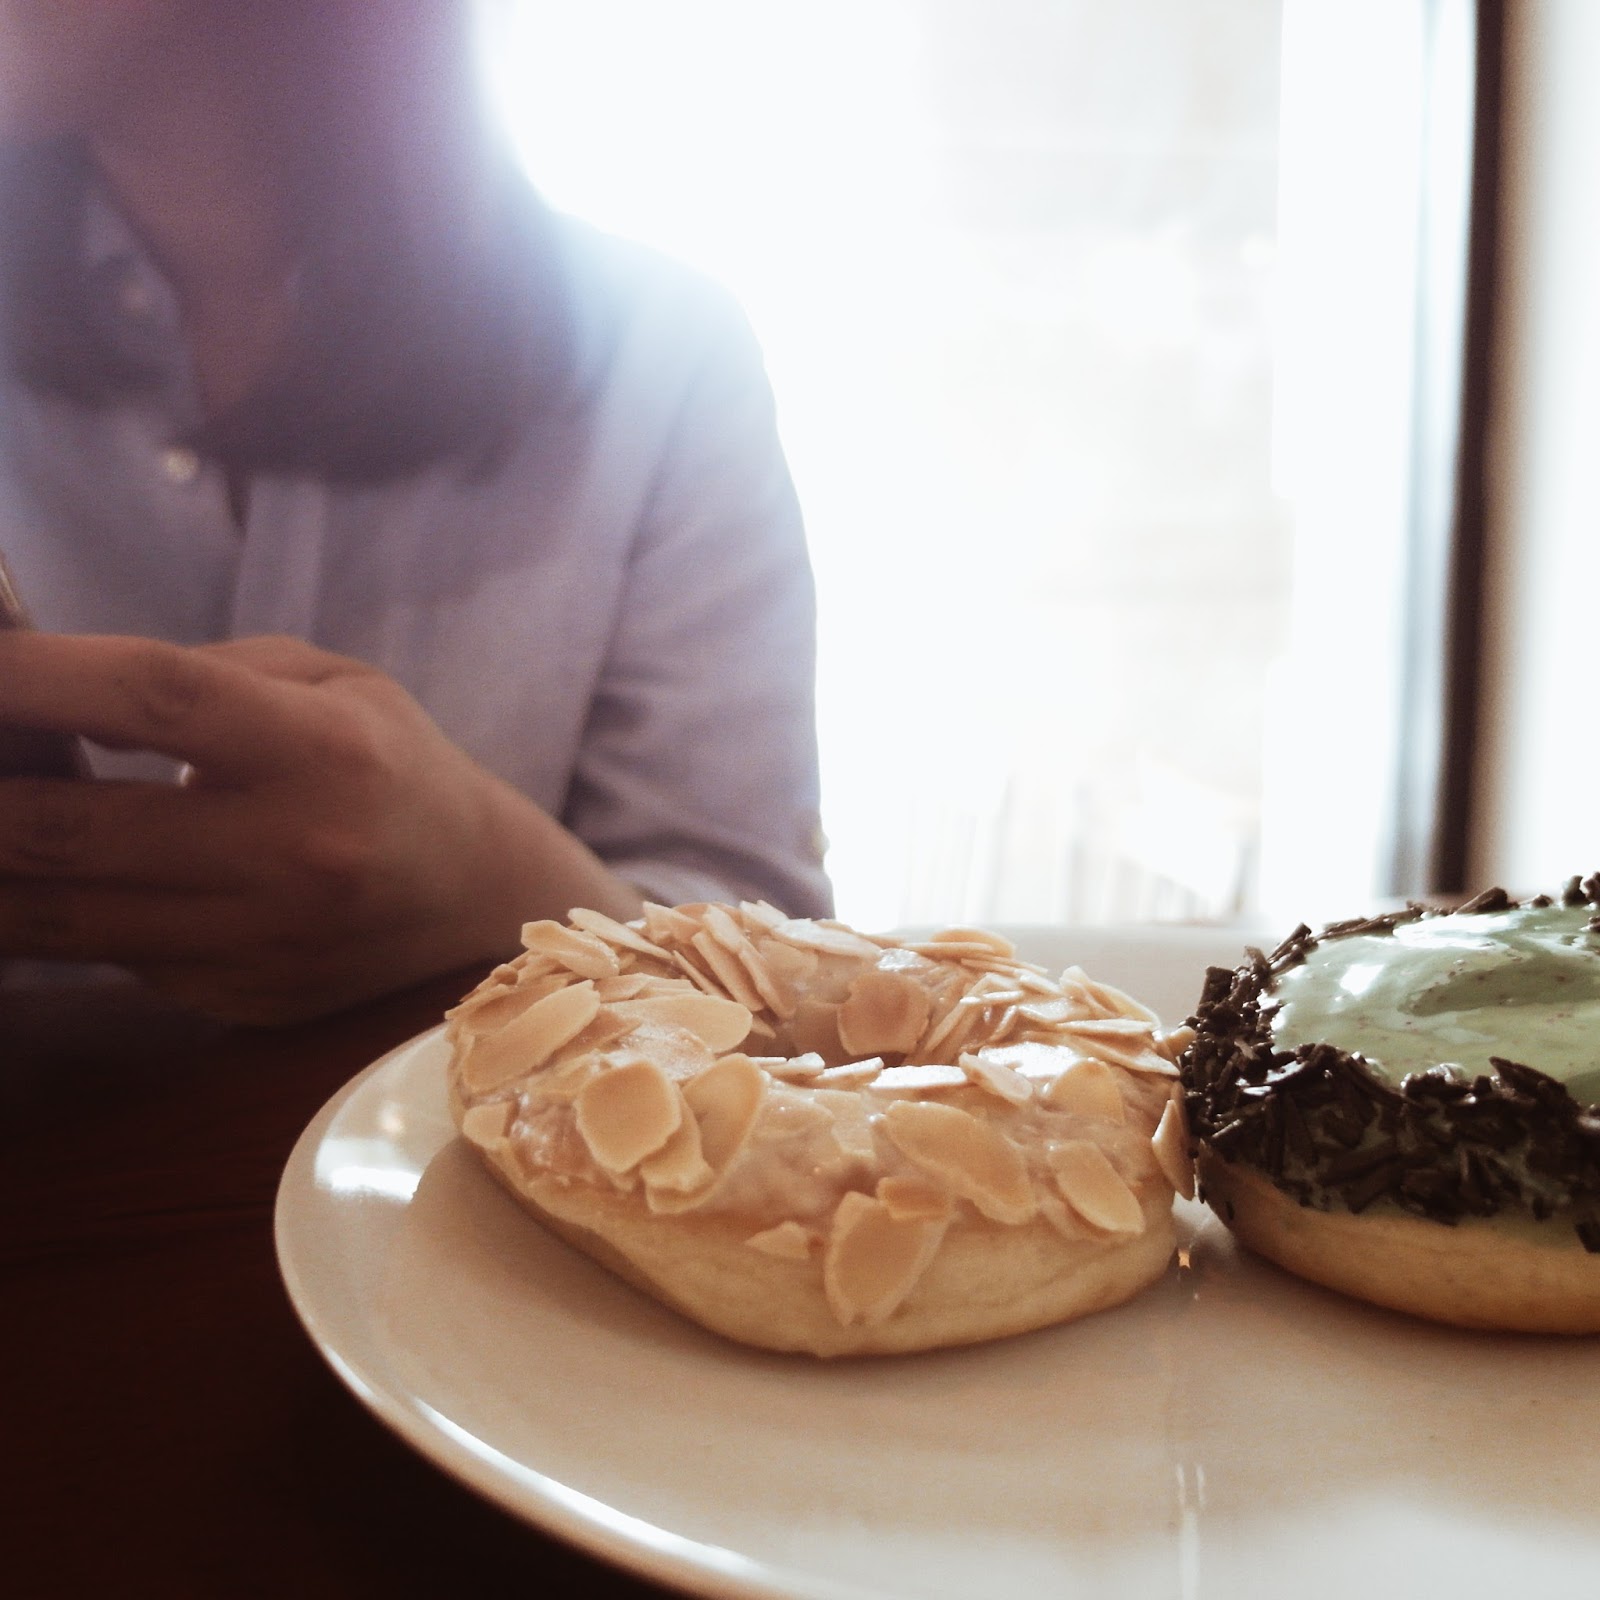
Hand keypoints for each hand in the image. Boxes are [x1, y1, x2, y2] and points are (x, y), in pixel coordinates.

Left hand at [0, 633, 641, 1022]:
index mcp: (324, 751)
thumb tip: (39, 688)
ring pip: (58, 919)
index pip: (151, 700)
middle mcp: (293, 856)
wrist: (479, 894)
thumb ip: (203, 675)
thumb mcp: (332, 683)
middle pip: (72, 831)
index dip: (31, 675)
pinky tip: (34, 875)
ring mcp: (263, 945)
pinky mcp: (240, 1001)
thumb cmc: (392, 764)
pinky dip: (48, 916)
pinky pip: (106, 960)